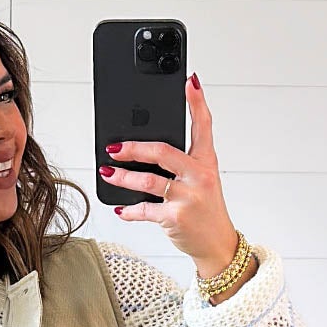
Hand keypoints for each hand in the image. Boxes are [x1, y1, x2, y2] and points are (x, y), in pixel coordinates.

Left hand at [99, 72, 239, 275]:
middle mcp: (199, 176)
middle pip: (162, 151)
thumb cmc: (206, 210)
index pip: (204, 126)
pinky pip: (144, 209)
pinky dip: (129, 210)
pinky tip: (121, 208)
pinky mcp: (175, 217)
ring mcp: (187, 197)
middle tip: (114, 147)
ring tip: (109, 172)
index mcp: (206, 162)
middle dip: (133, 148)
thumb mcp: (203, 181)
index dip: (197, 102)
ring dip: (123, 177)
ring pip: (147, 180)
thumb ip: (183, 162)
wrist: (217, 244)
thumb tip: (146, 150)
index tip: (190, 82)